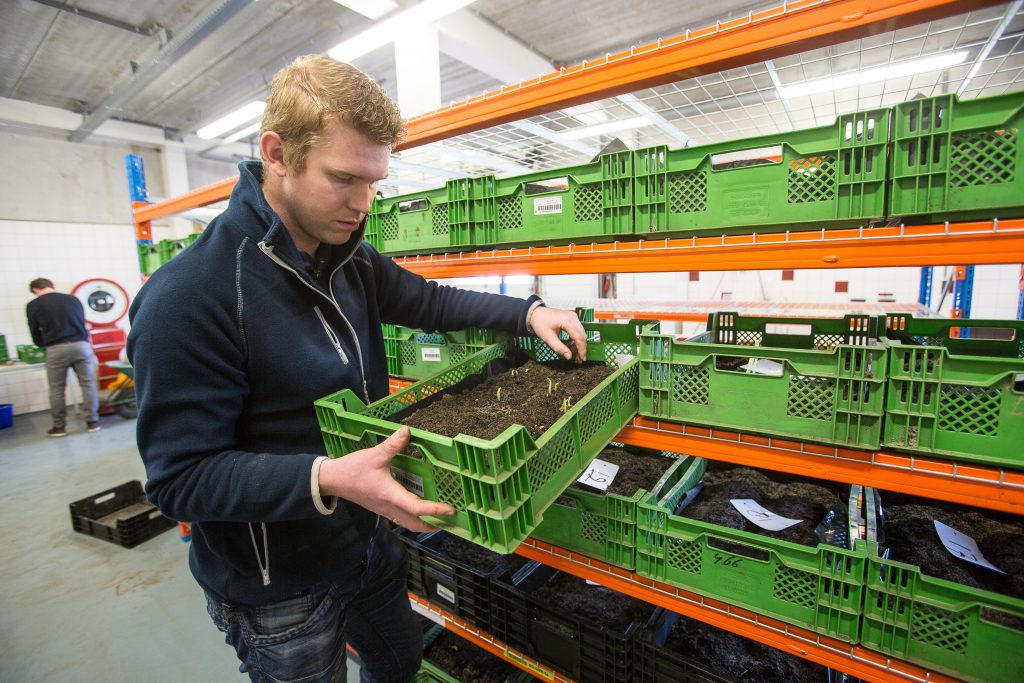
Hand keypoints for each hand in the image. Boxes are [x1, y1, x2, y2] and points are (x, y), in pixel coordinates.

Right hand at [318, 427, 454, 531]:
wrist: (333, 480)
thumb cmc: (352, 470)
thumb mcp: (374, 455)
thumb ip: (392, 444)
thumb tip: (407, 431)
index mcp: (390, 495)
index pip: (417, 507)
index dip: (435, 510)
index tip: (450, 510)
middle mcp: (389, 506)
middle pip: (415, 524)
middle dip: (433, 524)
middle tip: (449, 520)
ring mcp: (384, 510)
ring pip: (407, 522)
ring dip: (423, 523)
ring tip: (438, 518)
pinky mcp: (380, 508)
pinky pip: (400, 518)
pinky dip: (412, 517)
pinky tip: (417, 509)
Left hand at [529, 306, 587, 362]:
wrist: (536, 313)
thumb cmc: (540, 323)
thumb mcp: (548, 338)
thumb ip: (559, 348)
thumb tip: (569, 356)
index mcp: (567, 320)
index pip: (579, 337)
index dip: (581, 349)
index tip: (582, 359)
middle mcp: (573, 317)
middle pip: (582, 335)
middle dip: (581, 348)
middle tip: (579, 359)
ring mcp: (573, 316)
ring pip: (581, 333)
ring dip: (579, 344)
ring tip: (573, 353)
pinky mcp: (572, 318)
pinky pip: (578, 330)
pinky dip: (575, 338)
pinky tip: (570, 345)